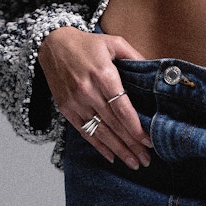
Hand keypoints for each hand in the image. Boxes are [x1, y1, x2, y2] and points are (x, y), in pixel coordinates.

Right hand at [37, 27, 150, 169]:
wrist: (52, 44)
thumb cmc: (87, 44)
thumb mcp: (114, 43)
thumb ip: (134, 56)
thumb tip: (153, 73)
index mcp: (102, 74)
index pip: (121, 108)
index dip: (135, 127)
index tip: (149, 140)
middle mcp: (88, 91)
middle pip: (113, 124)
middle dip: (131, 144)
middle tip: (146, 159)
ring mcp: (75, 102)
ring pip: (100, 131)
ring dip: (118, 150)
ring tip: (133, 163)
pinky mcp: (66, 109)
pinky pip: (84, 131)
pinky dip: (98, 146)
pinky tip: (112, 156)